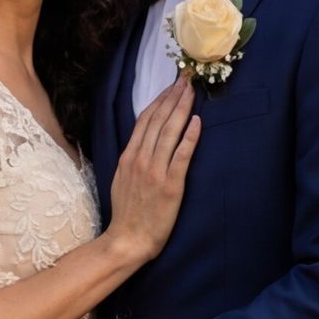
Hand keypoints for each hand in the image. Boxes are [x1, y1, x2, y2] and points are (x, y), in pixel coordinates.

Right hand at [105, 76, 200, 261]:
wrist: (128, 240)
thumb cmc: (127, 212)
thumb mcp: (121, 178)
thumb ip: (132, 158)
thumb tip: (143, 140)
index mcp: (129, 156)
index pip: (145, 120)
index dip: (160, 100)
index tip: (171, 85)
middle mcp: (141, 159)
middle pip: (158, 120)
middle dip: (173, 97)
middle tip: (186, 78)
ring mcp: (155, 172)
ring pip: (169, 132)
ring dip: (181, 109)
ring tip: (191, 91)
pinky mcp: (171, 185)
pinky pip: (181, 156)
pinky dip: (189, 137)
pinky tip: (197, 122)